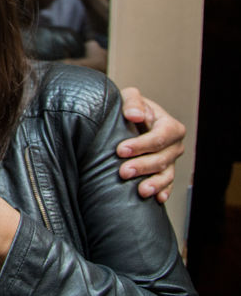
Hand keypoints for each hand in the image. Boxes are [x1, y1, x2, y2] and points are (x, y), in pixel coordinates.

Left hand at [117, 87, 185, 202]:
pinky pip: (167, 185)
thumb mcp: (131, 98)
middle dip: (142, 166)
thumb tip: (134, 115)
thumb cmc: (131, 108)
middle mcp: (174, 145)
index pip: (160, 137)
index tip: (121, 150)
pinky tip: (157, 199)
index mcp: (169, 126)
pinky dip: (163, 192)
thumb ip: (133, 103)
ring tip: (141, 191)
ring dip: (154, 183)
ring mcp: (171, 161)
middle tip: (123, 172)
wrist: (130, 120)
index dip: (141, 145)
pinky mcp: (164, 173)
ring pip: (166, 175)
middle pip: (162, 159)